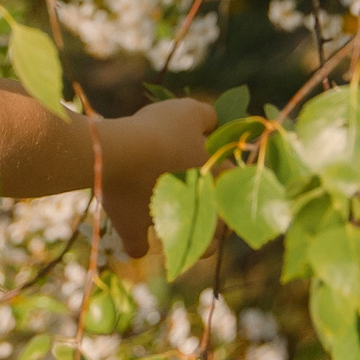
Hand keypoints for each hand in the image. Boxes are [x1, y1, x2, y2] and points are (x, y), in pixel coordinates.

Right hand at [98, 97, 217, 255]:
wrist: (124, 152)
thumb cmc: (159, 130)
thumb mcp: (187, 111)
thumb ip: (207, 116)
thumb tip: (213, 123)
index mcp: (214, 178)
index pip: (235, 183)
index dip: (226, 174)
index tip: (212, 163)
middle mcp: (198, 207)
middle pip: (223, 225)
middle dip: (219, 220)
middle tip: (203, 203)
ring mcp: (167, 222)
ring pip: (194, 247)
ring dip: (192, 242)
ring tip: (181, 230)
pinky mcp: (133, 228)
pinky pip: (138, 246)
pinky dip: (138, 244)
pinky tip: (138, 238)